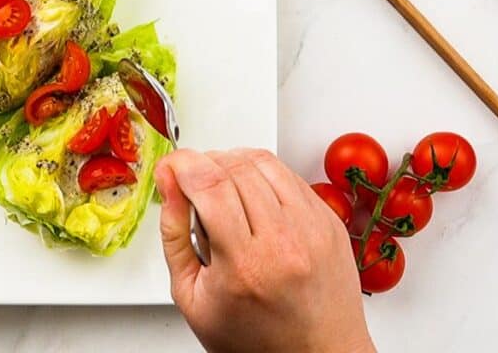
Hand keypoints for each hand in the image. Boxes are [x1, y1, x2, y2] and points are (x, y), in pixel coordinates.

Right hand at [154, 149, 375, 352]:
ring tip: (220, 190)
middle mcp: (284, 242)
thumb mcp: (191, 296)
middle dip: (203, 164)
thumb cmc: (254, 338)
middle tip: (191, 184)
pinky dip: (263, 174)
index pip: (209, 184)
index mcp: (244, 265)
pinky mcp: (329, 221)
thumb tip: (168, 184)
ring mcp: (312, 228)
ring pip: (263, 161)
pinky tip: (251, 197)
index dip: (182, 163)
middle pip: (234, 167)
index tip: (170, 167)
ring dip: (232, 163)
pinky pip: (289, 174)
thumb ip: (174, 234)